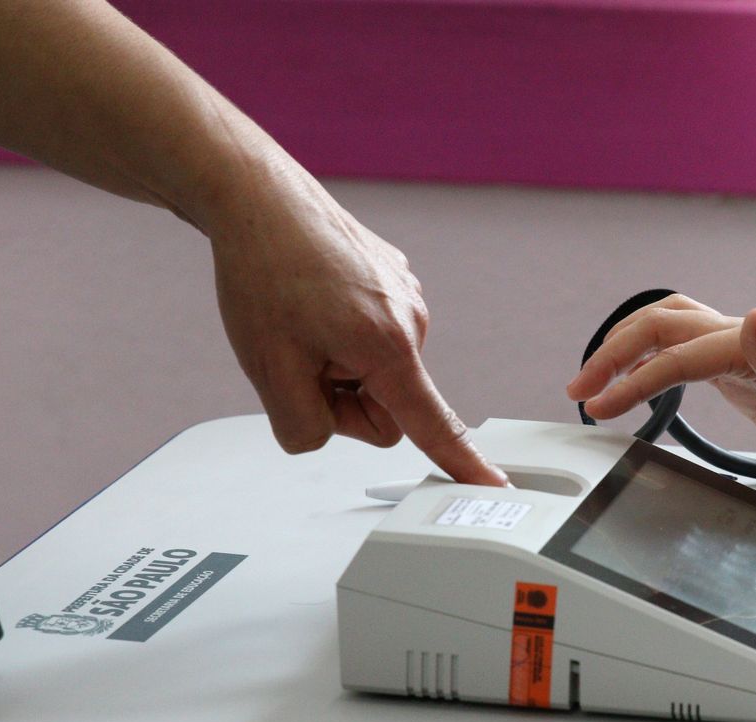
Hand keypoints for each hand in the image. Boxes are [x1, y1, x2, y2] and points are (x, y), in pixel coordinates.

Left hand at [208, 173, 505, 485]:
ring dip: (338, 362)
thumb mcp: (267, 371)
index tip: (495, 487)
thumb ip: (303, 427)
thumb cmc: (264, 272)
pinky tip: (312, 301)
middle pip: (388, 405)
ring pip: (377, 370)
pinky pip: (373, 335)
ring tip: (299, 321)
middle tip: (297, 361)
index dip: (462, 463)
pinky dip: (342, 332)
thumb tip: (325, 433)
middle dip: (343, 398)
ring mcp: (407, 297)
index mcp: (388, 346)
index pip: (433, 425)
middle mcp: (411, 320)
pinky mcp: (395, 281)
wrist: (260, 200)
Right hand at [565, 294, 755, 497]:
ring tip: (593, 383)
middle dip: (613, 352)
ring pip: (668, 331)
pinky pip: (681, 354)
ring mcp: (741, 354)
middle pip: (662, 325)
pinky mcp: (739, 374)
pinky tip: (635, 386)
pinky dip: (647, 362)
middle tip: (578, 390)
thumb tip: (753, 317)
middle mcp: (746, 340)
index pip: (677, 355)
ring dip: (626, 348)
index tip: (599, 407)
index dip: (633, 379)